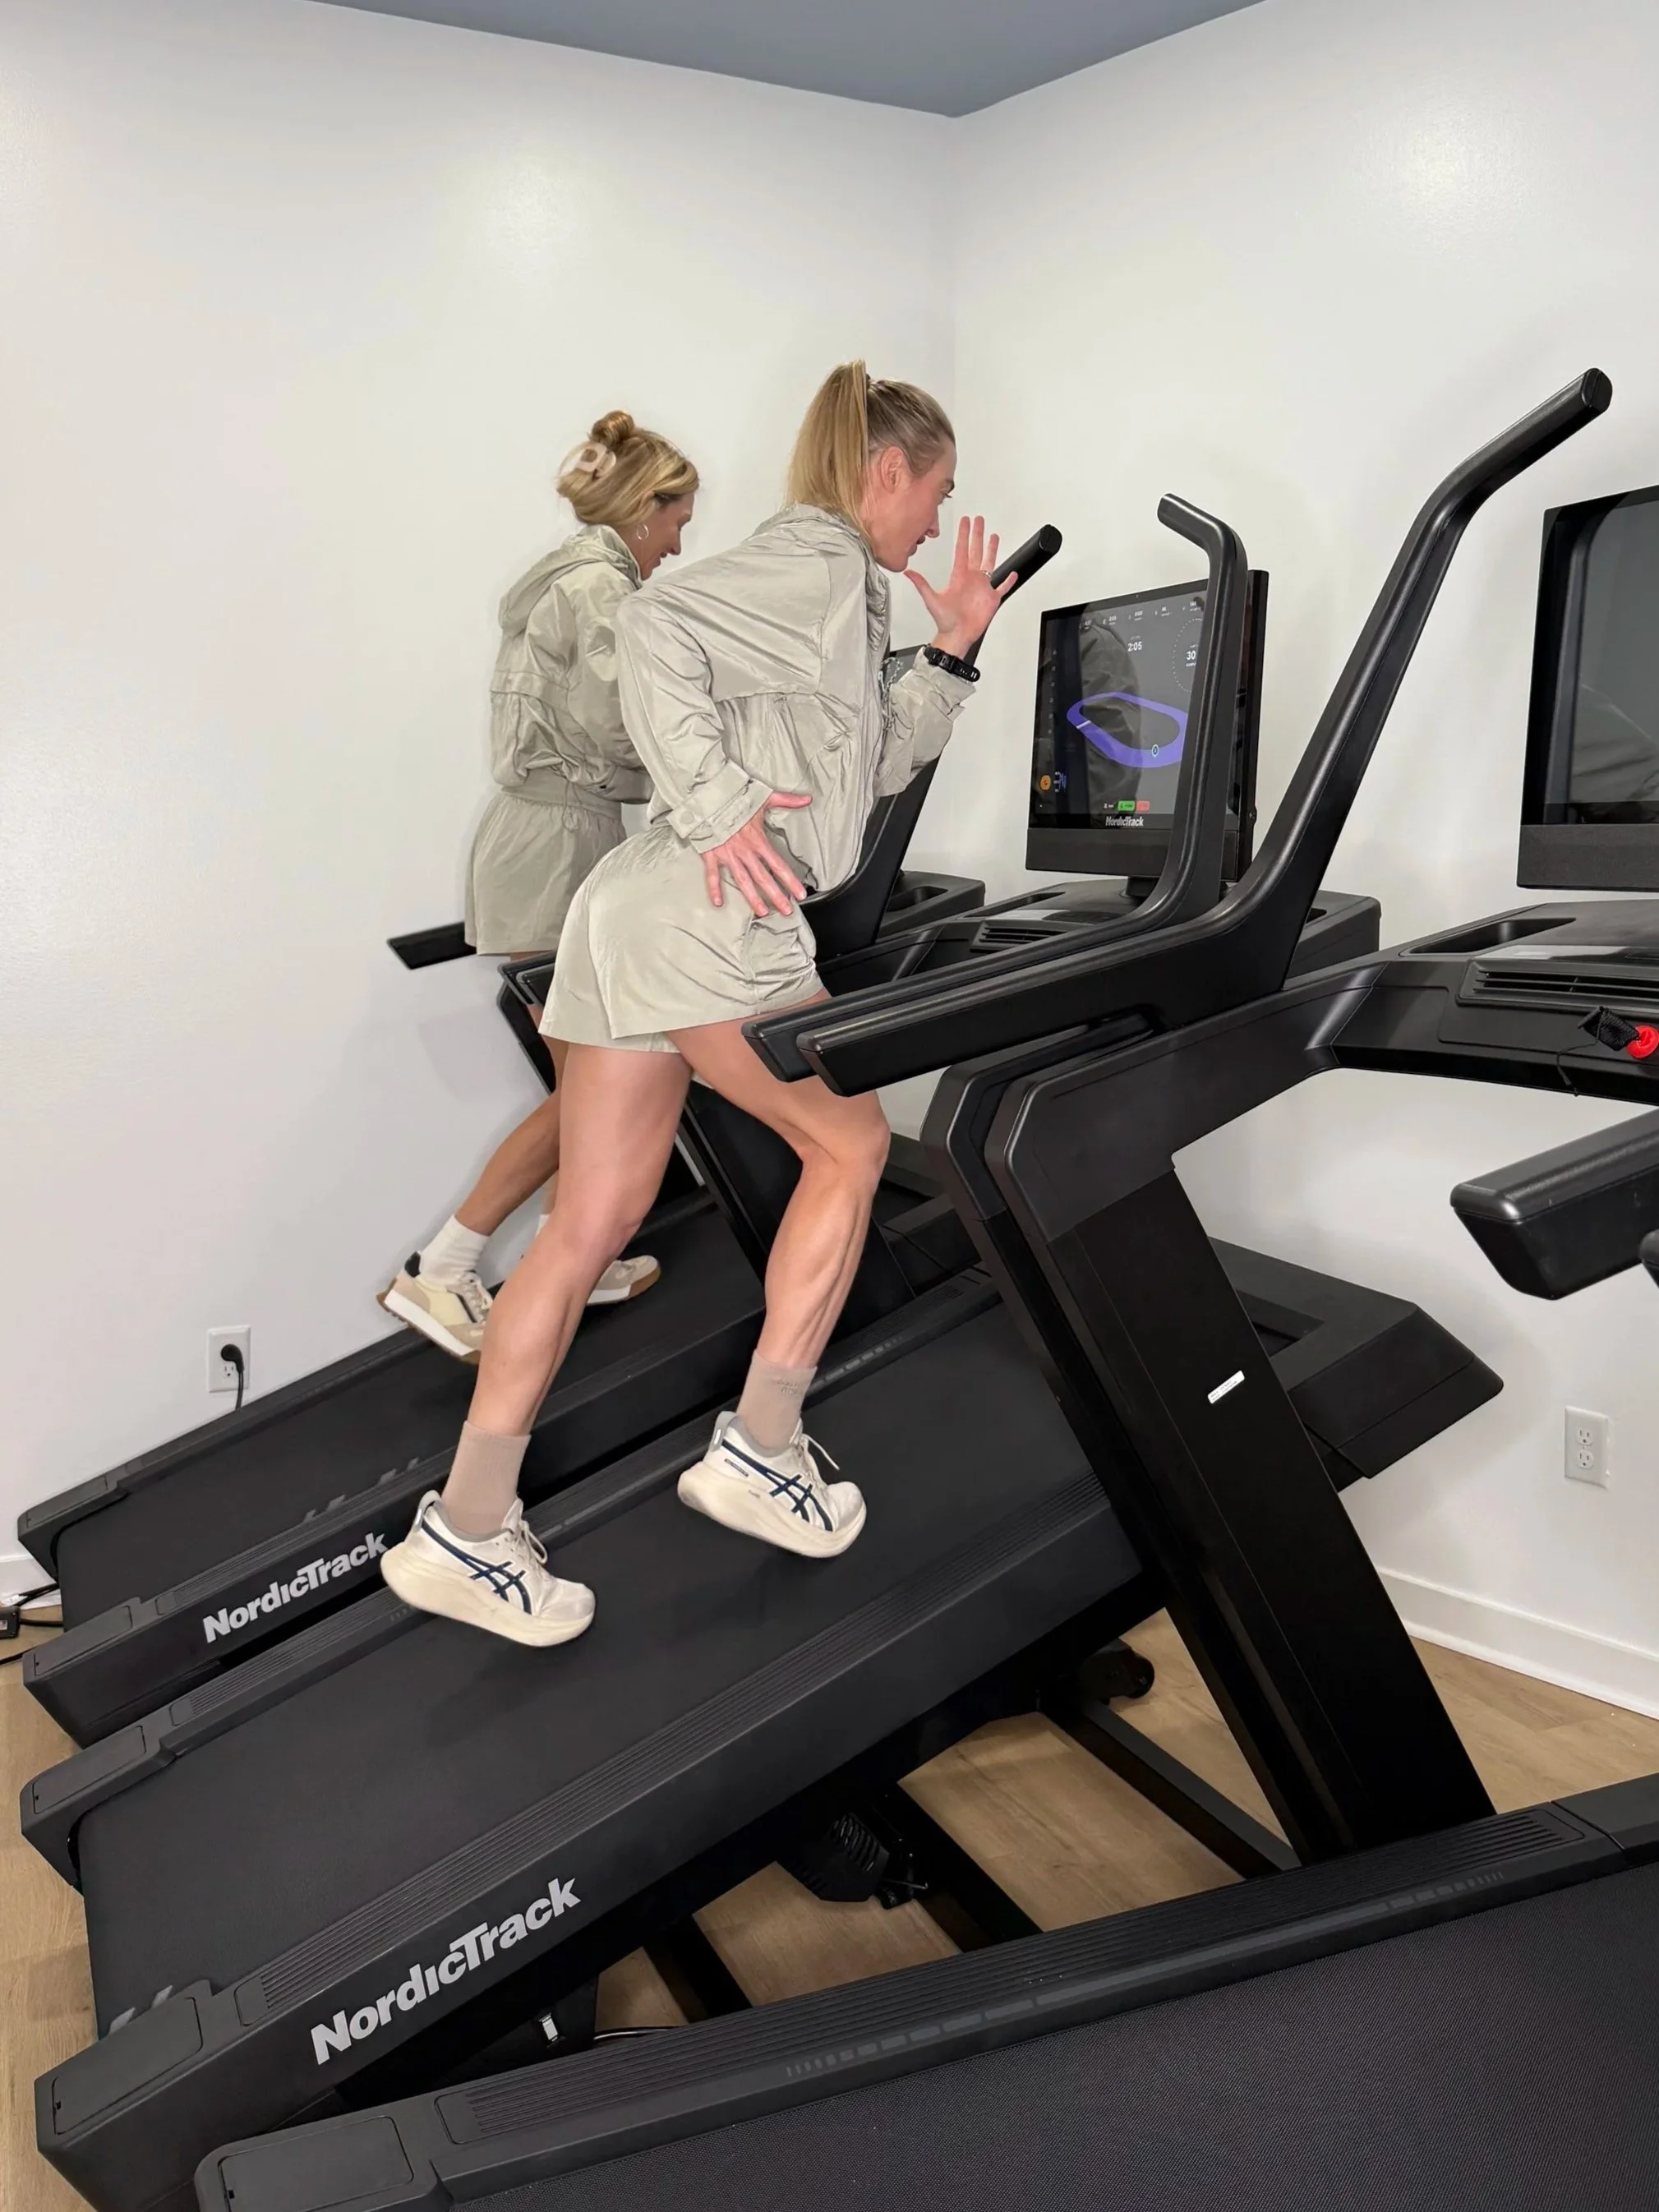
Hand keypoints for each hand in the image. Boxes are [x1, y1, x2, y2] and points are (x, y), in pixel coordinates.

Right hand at [702, 793, 811, 914]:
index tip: (800, 894)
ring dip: (752, 898)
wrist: (710, 795)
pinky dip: (714, 889)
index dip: (790, 880)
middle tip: (786, 911)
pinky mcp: (711, 854)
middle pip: (763, 878)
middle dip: (776, 895)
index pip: (778, 865)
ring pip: (742, 880)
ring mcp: (728, 855)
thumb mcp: (764, 797)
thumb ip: (787, 800)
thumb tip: (808, 799)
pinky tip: (718, 903)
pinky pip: (712, 875)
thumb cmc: (736, 797)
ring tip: (762, 912)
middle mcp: (745, 851)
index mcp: (758, 840)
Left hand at [904, 515, 1016, 658]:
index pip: (962, 550)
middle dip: (977, 535)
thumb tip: (908, 573)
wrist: (957, 635)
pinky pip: (1003, 587)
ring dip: (992, 550)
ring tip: (994, 537)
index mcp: (959, 576)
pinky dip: (1008, 581)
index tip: (965, 521)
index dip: (963, 535)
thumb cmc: (945, 621)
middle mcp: (971, 579)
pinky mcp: (992, 599)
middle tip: (979, 520)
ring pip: (990, 563)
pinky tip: (1012, 573)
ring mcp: (982, 588)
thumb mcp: (931, 600)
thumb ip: (921, 584)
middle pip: (976, 551)